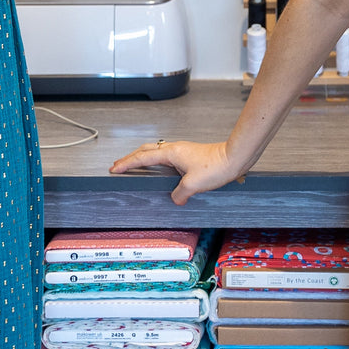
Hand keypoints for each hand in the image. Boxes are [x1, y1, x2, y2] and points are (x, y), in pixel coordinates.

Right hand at [109, 139, 244, 204]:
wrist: (233, 158)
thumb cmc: (216, 166)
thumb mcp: (193, 185)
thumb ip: (179, 194)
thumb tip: (175, 199)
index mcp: (171, 153)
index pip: (142, 157)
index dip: (127, 163)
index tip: (114, 167)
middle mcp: (175, 149)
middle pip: (146, 150)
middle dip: (131, 157)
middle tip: (119, 164)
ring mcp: (182, 151)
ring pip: (156, 151)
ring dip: (143, 157)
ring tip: (135, 165)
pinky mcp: (189, 155)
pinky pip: (166, 156)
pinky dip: (157, 160)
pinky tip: (160, 168)